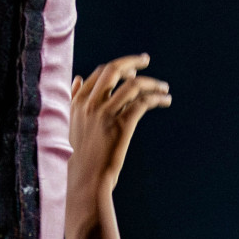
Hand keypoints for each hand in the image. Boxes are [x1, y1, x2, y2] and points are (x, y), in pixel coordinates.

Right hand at [67, 54, 171, 217]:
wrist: (86, 179)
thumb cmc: (81, 154)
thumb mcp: (72, 123)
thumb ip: (75, 99)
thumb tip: (77, 77)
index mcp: (77, 102)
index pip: (100, 72)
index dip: (119, 66)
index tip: (133, 68)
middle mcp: (90, 104)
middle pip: (113, 71)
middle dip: (132, 62)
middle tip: (146, 60)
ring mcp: (105, 114)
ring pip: (133, 85)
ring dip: (152, 83)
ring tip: (164, 88)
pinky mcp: (121, 126)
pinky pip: (143, 103)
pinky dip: (157, 98)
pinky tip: (165, 101)